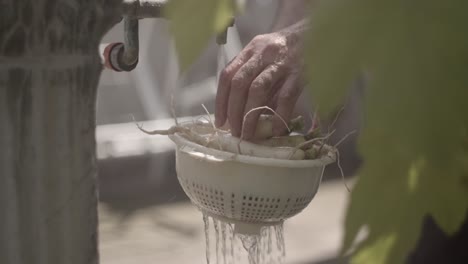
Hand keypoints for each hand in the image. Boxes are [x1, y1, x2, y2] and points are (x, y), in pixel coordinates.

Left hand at [215, 21, 305, 139]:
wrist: (317, 32)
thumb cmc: (287, 48)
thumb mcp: (265, 54)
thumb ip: (252, 76)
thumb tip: (241, 113)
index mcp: (251, 50)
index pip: (227, 75)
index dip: (221, 101)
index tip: (220, 122)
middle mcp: (263, 54)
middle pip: (239, 84)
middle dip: (233, 111)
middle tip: (234, 132)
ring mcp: (281, 63)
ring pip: (258, 90)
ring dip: (249, 115)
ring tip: (248, 134)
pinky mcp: (300, 73)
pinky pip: (286, 97)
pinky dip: (279, 115)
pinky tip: (276, 130)